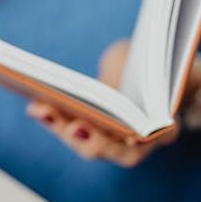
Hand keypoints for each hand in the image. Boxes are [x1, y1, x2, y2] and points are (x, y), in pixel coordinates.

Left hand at [26, 40, 181, 166]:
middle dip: (91, 139)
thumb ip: (150, 61)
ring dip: (61, 128)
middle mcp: (137, 145)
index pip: (155, 137)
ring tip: (41, 109)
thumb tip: (135, 51)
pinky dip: (53, 119)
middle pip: (112, 150)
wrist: (147, 75)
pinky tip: (35, 105)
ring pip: (85, 144)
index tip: (133, 136)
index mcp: (164, 128)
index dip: (143, 137)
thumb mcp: (158, 59)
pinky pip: (70, 132)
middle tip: (75, 127)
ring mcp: (111, 143)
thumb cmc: (155, 65)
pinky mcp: (88, 134)